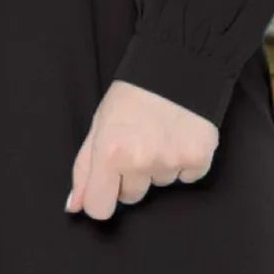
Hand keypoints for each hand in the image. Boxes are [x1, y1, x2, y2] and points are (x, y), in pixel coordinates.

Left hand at [66, 78, 217, 220]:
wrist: (178, 64)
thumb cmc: (132, 95)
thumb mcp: (99, 126)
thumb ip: (84, 169)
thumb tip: (75, 206)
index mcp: (110, 153)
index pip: (99, 209)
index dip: (101, 197)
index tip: (107, 183)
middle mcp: (140, 161)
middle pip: (131, 197)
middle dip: (131, 177)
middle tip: (137, 144)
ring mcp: (171, 161)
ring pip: (160, 184)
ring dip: (159, 166)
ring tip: (159, 134)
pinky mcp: (199, 158)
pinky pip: (188, 177)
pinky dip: (184, 161)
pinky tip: (179, 137)